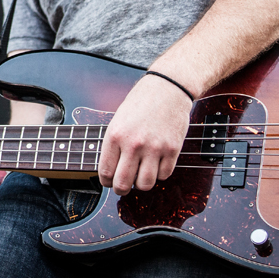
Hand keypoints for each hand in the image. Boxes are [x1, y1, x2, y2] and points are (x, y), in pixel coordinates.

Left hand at [98, 75, 192, 195]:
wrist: (167, 88)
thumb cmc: (140, 103)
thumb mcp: (118, 120)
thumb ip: (114, 145)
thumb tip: (109, 172)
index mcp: (115, 136)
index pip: (105, 172)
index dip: (106, 182)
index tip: (109, 181)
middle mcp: (133, 144)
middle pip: (123, 184)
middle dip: (121, 189)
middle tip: (124, 186)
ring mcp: (154, 148)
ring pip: (145, 185)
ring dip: (142, 183)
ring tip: (141, 174)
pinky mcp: (172, 149)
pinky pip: (164, 175)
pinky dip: (160, 173)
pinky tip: (157, 162)